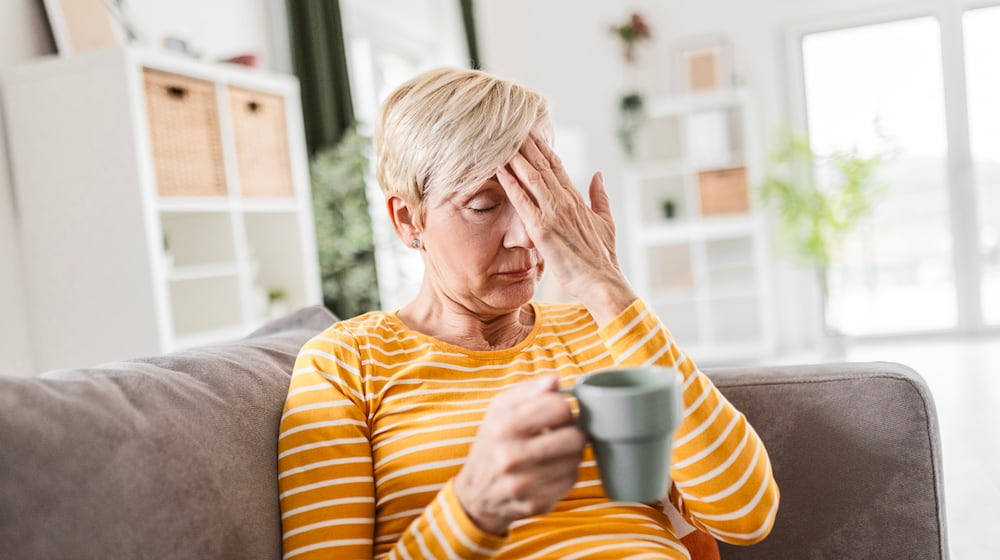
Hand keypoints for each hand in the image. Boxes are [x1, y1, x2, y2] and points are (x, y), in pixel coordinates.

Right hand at [454, 375, 584, 534]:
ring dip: (570, 453)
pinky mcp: (537, 503)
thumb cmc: (492, 444)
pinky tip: (551, 469)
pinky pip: (571, 481)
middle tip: (560, 433)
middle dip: (571, 431)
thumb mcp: (499, 410)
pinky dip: (566, 473)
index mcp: (502, 427)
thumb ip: (528, 390)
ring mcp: (524, 484)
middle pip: (574, 437)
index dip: (561, 408)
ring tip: (554, 451)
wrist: (476, 493)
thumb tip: (555, 380)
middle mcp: (511, 457)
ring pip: (576, 459)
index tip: (554, 414)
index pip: (559, 407)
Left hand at [496, 136, 635, 323]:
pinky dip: (510, 183)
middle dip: (526, 145)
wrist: (602, 281)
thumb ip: (599, 196)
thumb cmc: (603, 257)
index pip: (557, 166)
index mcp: (577, 199)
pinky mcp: (542, 229)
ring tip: (501, 139)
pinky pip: (522, 201)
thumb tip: (598, 174)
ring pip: (531, 177)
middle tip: (510, 126)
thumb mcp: (606, 222)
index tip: (530, 133)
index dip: (542, 148)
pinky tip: (498, 169)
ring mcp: (554, 213)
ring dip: (515, 157)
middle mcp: (565, 201)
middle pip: (542, 165)